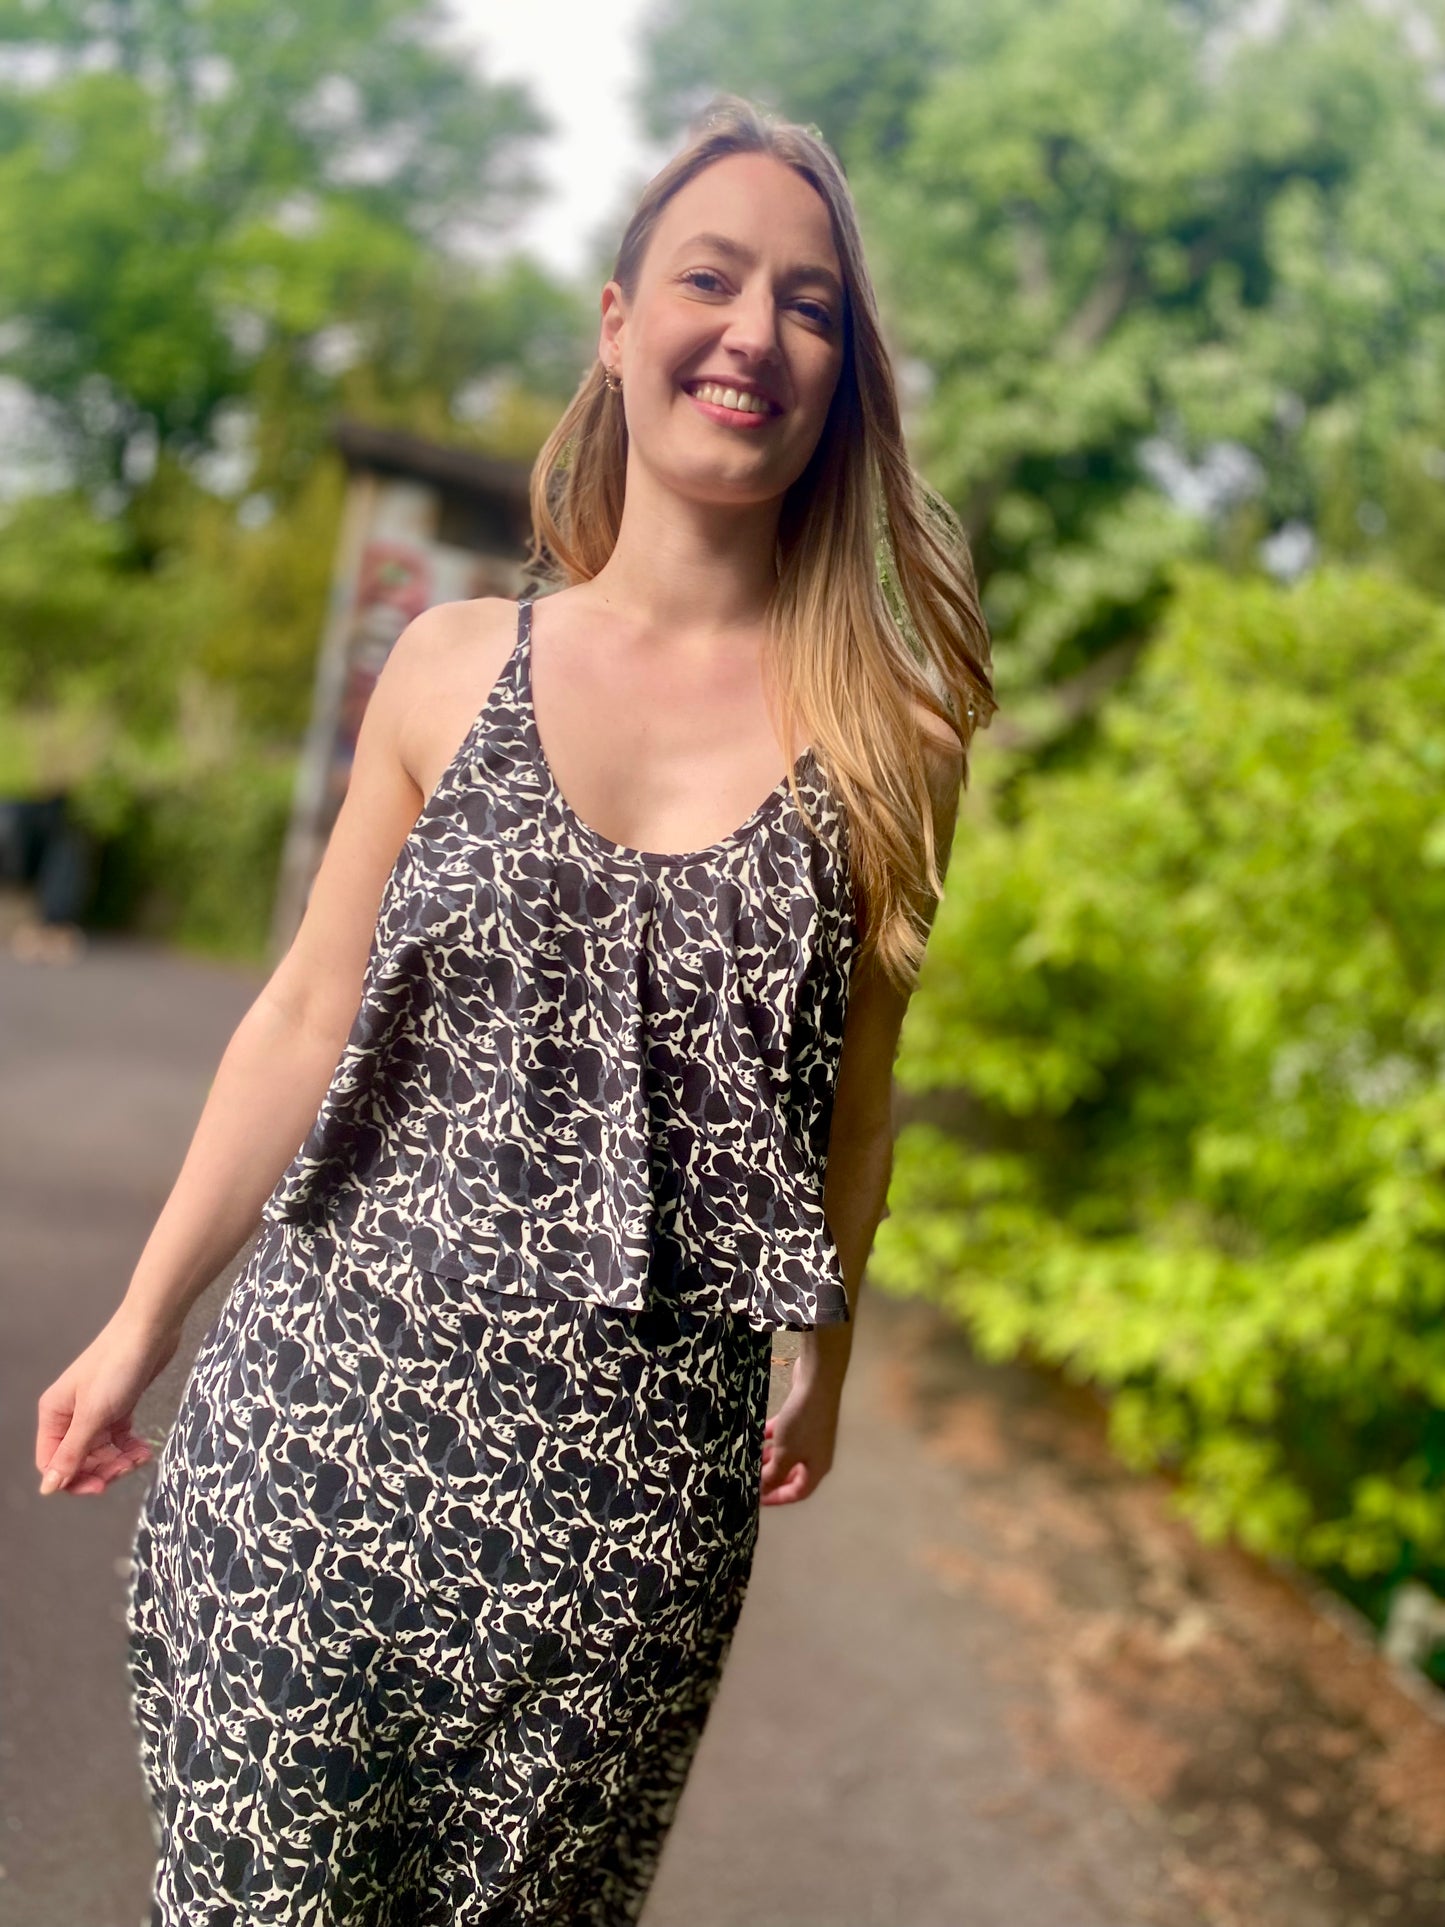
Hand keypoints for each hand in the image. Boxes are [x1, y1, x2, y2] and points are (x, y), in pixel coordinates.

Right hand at [35, 1310, 180, 1497]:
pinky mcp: (118, 1406)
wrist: (150, 1330)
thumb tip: (48, 1487)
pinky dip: (131, 1448)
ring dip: (120, 1461)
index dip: (74, 1479)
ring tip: (141, 1456)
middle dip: (103, 1470)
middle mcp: (70, 1414)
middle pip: (79, 1459)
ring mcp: (95, 1410)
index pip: (53, 1462)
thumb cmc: (117, 1364)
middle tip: (126, 1467)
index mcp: (54, 1414)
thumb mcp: (93, 1414)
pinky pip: (119, 1439)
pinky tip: (145, 1449)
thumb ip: (71, 1453)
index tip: (100, 1486)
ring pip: (101, 1452)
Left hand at [760, 1366, 841, 1505]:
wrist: (817, 1382)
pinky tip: (755, 1434)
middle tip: (749, 1476)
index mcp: (817, 1468)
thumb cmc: (802, 1424)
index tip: (756, 1499)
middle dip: (771, 1476)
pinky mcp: (803, 1418)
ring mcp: (810, 1436)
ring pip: (787, 1453)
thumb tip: (764, 1490)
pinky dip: (771, 1437)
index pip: (798, 1492)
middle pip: (792, 1473)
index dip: (777, 1497)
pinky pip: (784, 1434)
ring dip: (769, 1456)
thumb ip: (774, 1474)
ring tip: (748, 1456)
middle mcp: (816, 1454)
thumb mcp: (785, 1453)